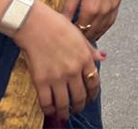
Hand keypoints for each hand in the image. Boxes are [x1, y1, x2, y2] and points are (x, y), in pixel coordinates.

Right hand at [14, 0, 103, 121]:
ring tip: (64, 114)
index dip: (93, 93)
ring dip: (65, 112)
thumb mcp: (79, 35)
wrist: (35, 24)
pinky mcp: (41, 81)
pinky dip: (49, 109)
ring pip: (64, 103)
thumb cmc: (57, 25)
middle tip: (77, 108)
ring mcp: (57, 77)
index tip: (90, 97)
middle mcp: (74, 70)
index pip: (94, 83)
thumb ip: (90, 50)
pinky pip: (46, 102)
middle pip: (80, 96)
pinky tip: (50, 110)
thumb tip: (103, 57)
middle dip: (80, 105)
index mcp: (85, 58)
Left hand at [64, 0, 123, 41]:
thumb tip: (61, 22)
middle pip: (91, 33)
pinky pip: (110, 22)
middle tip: (71, 41)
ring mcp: (112, 8)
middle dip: (81, 39)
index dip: (71, 36)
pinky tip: (97, 29)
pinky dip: (103, 28)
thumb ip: (68, 8)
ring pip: (102, 30)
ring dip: (92, 35)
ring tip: (82, 39)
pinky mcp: (117, 3)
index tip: (63, 38)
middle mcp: (103, 11)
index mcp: (91, 8)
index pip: (79, 31)